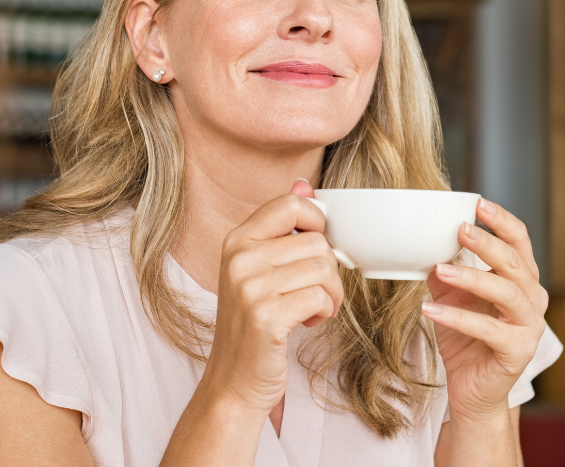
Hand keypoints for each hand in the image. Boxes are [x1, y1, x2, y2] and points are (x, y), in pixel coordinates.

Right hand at [200, 181, 344, 414]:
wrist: (234, 380)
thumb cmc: (253, 324)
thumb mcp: (260, 269)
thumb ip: (281, 227)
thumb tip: (305, 184)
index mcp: (237, 240)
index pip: (291, 204)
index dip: (317, 222)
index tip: (315, 249)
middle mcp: (240, 258)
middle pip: (316, 241)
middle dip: (328, 270)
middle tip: (314, 293)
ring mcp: (250, 287)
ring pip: (324, 269)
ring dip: (331, 295)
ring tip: (312, 309)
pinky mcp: (266, 317)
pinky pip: (321, 296)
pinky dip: (324, 311)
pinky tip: (306, 323)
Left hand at [423, 199, 548, 422]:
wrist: (473, 390)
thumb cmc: (465, 339)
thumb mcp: (451, 296)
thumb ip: (444, 267)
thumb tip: (422, 240)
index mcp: (522, 280)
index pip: (520, 242)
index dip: (503, 221)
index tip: (479, 203)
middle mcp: (533, 299)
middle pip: (515, 263)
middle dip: (488, 243)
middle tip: (460, 228)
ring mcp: (529, 326)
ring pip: (505, 293)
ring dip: (472, 278)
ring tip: (441, 269)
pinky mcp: (517, 351)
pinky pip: (488, 329)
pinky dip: (457, 317)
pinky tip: (430, 309)